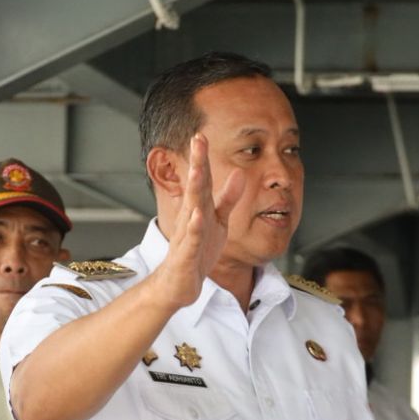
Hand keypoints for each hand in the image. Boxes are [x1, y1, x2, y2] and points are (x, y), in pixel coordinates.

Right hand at [148, 133, 243, 308]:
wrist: (179, 285)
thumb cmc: (197, 253)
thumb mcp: (217, 222)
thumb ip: (227, 199)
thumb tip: (239, 173)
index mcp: (198, 209)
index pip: (203, 180)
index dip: (203, 157)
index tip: (202, 134)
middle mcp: (191, 218)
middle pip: (195, 187)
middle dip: (198, 163)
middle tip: (197, 139)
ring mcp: (187, 236)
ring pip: (192, 209)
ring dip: (195, 189)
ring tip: (199, 169)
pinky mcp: (187, 255)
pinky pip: (193, 239)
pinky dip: (196, 227)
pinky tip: (199, 214)